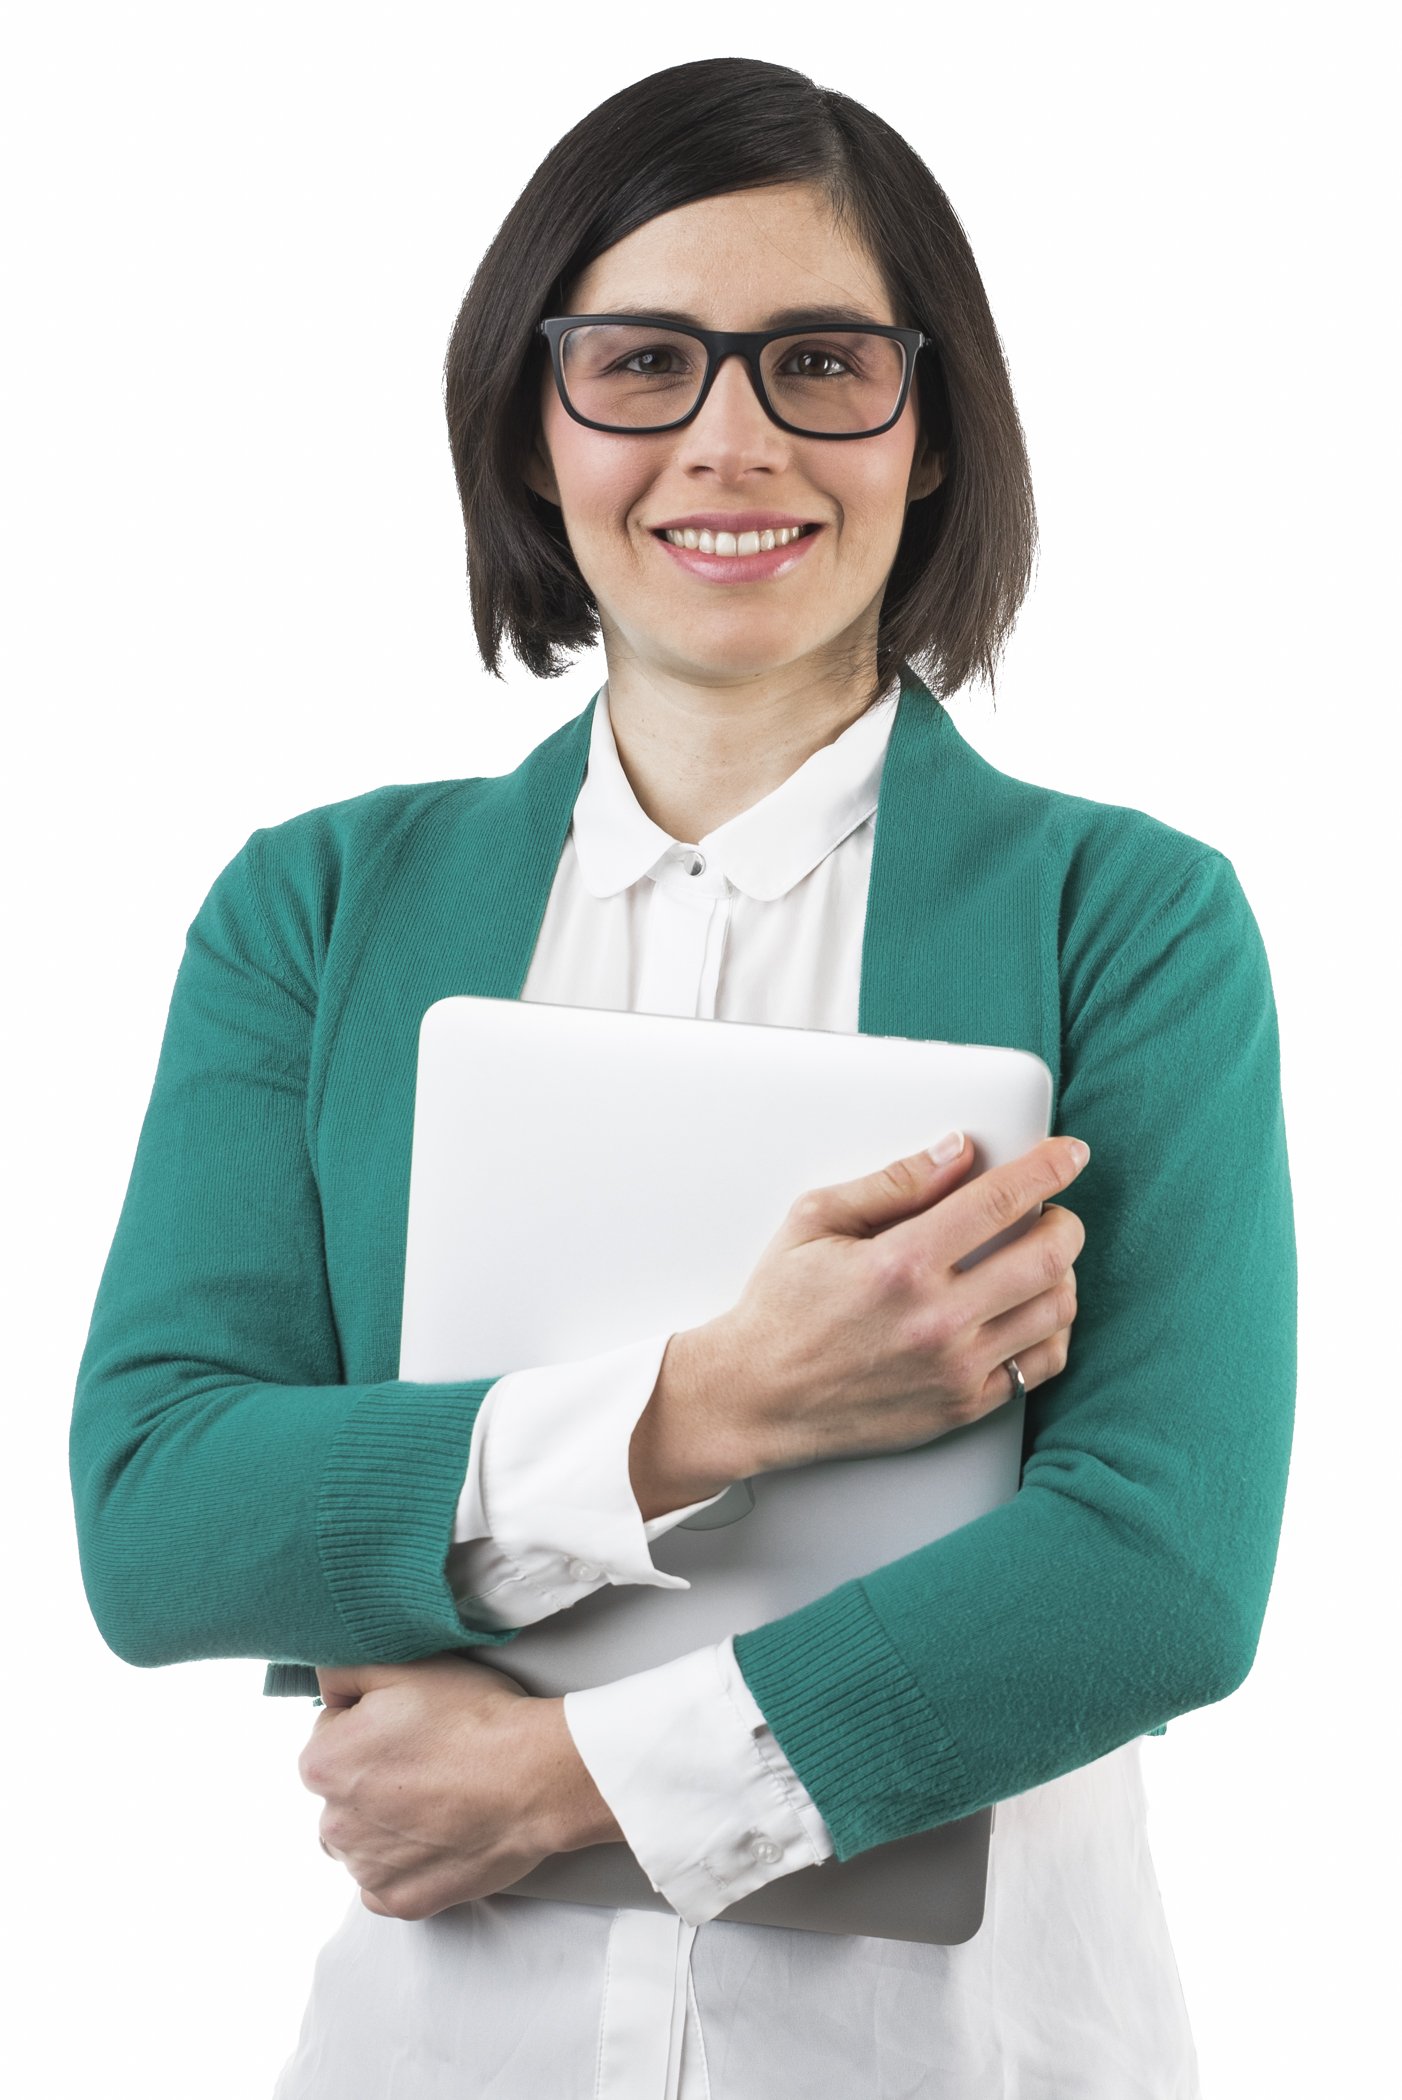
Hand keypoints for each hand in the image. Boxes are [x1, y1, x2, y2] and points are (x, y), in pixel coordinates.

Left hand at [298, 1652, 622, 1919]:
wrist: (533, 1776)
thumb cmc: (472, 1717)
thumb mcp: (402, 1665)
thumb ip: (343, 1668)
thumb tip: (326, 1687)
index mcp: (321, 1764)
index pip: (333, 1732)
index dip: (373, 1721)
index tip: (411, 1723)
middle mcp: (331, 1824)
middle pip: (345, 1789)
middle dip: (375, 1774)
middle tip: (429, 1758)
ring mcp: (366, 1870)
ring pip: (363, 1838)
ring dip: (387, 1822)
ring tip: (439, 1797)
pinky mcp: (401, 1902)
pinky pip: (387, 1882)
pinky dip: (407, 1864)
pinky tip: (439, 1836)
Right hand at [680, 1133, 1088, 1478]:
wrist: (757, 1398)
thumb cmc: (781, 1307)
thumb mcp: (816, 1220)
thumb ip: (895, 1182)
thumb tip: (959, 1150)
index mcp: (901, 1262)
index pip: (1002, 1199)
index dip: (1049, 1167)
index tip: (1069, 1154)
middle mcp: (937, 1319)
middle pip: (1049, 1255)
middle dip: (1065, 1221)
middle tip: (1052, 1212)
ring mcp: (955, 1369)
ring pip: (1057, 1310)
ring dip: (1063, 1274)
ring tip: (1039, 1260)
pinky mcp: (962, 1407)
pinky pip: (1041, 1365)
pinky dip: (1051, 1330)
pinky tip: (1030, 1312)